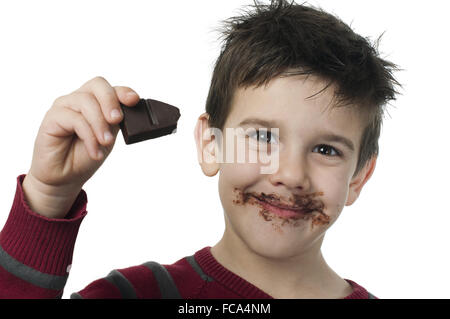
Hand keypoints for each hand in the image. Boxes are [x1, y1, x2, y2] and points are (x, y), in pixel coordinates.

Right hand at [22, 76, 139, 217]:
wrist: (66, 177)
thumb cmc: (86, 155)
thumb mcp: (109, 136)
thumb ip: (116, 120)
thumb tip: (130, 107)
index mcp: (95, 101)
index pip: (109, 87)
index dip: (123, 91)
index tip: (134, 101)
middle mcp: (79, 99)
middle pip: (97, 85)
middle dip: (111, 101)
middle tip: (117, 120)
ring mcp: (64, 106)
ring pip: (86, 102)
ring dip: (99, 124)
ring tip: (105, 143)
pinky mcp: (52, 117)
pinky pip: (74, 119)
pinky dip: (89, 136)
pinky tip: (94, 151)